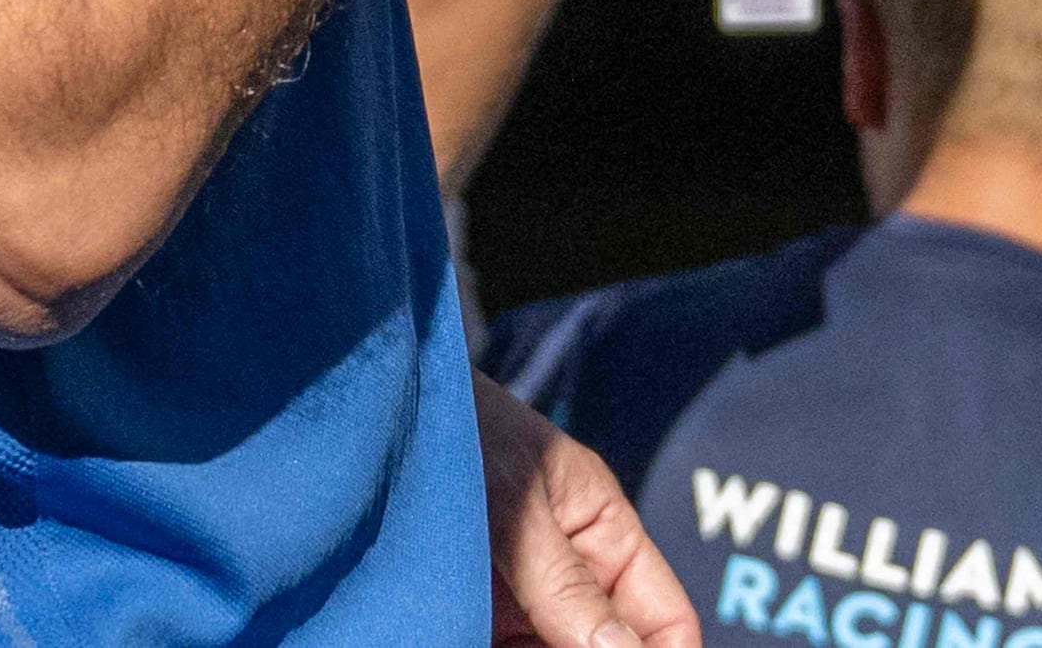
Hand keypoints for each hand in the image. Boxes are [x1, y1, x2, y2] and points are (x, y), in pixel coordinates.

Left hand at [481, 372, 699, 647]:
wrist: (376, 417)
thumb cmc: (462, 434)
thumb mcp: (520, 510)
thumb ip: (567, 586)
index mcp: (605, 536)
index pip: (666, 619)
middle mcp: (569, 577)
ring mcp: (519, 603)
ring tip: (506, 640)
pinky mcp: (472, 618)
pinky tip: (473, 639)